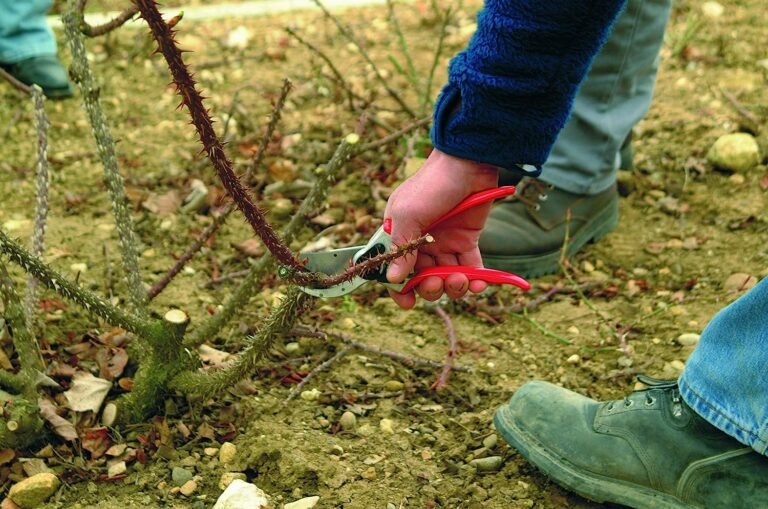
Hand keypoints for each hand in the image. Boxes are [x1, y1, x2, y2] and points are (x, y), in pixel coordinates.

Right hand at [384, 149, 498, 308]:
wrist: (468, 164)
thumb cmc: (431, 186)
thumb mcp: (408, 215)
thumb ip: (401, 248)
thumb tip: (393, 279)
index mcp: (399, 235)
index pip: (394, 269)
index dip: (399, 289)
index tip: (408, 302)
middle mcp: (421, 242)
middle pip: (422, 278)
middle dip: (430, 288)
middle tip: (439, 282)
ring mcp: (445, 242)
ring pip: (446, 277)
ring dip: (453, 286)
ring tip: (460, 280)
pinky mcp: (467, 240)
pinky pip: (470, 268)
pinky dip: (475, 280)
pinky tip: (479, 284)